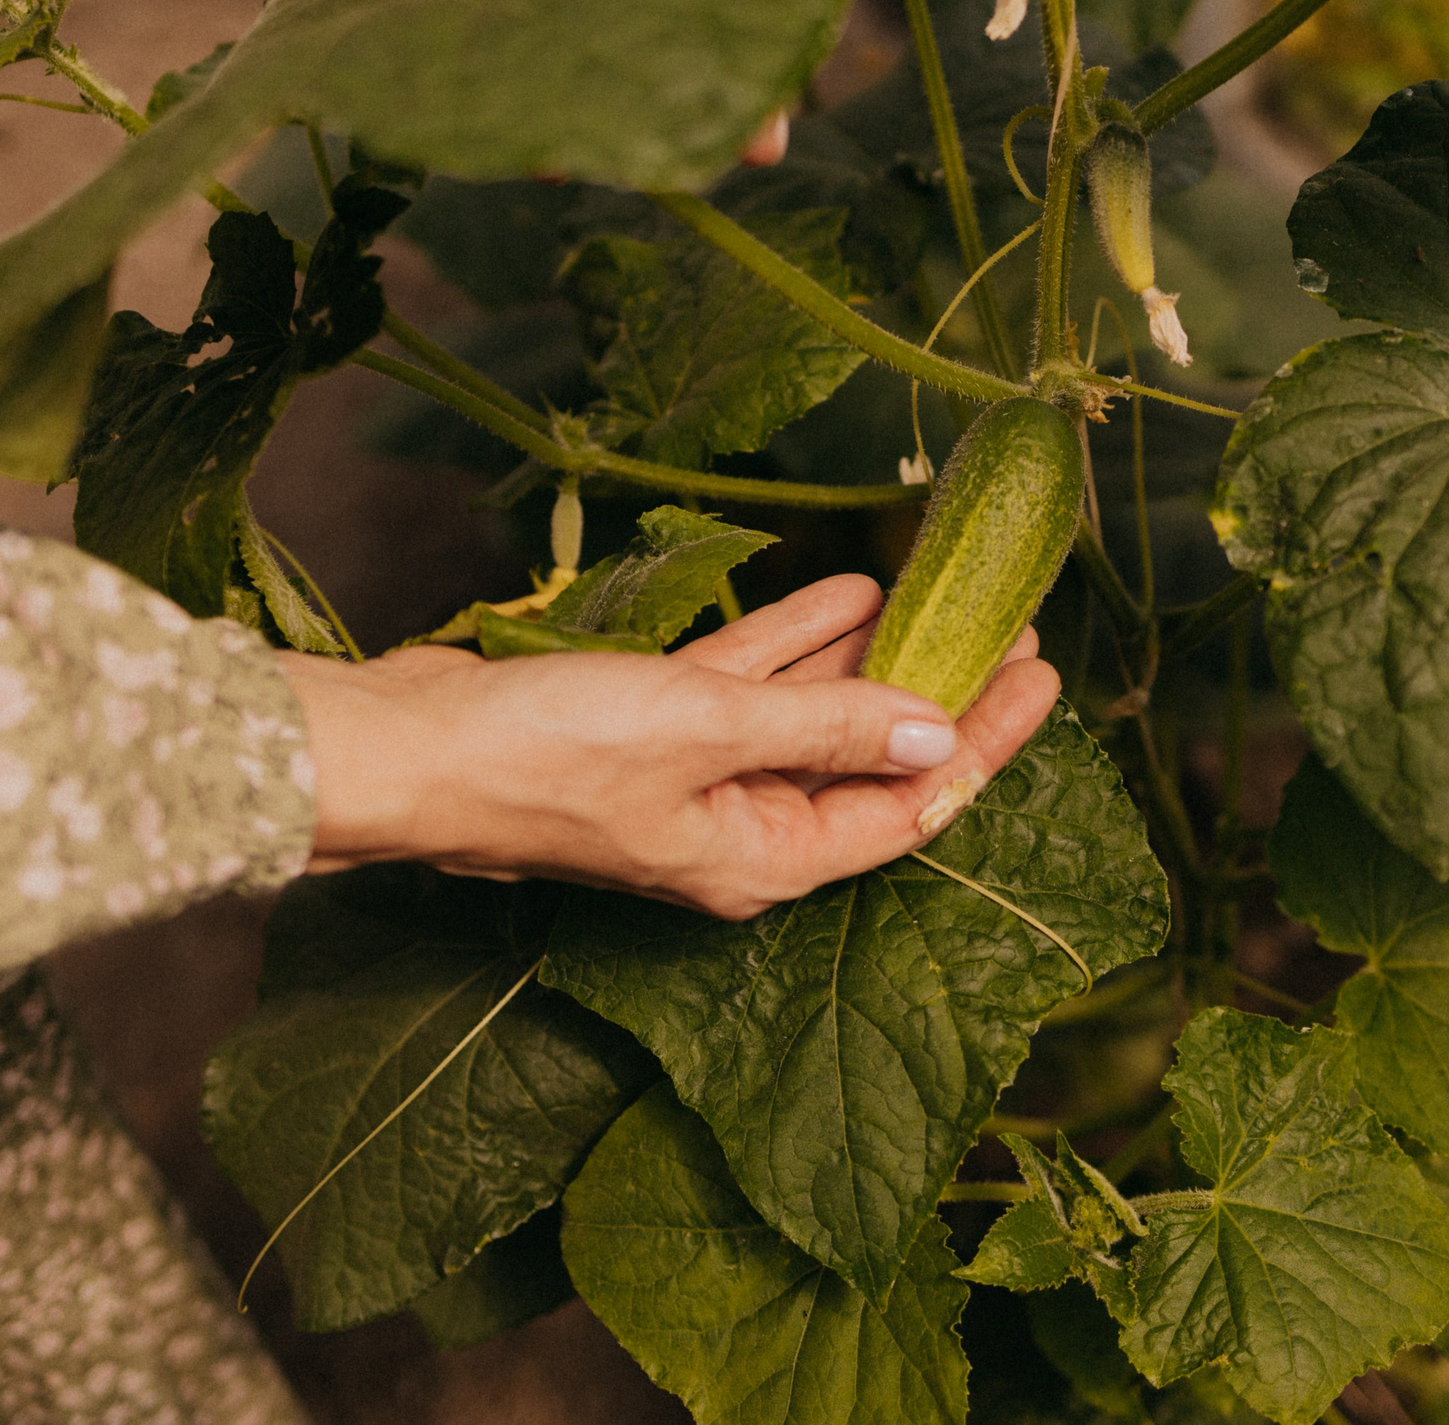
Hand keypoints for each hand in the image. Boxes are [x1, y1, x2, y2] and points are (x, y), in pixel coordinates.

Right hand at [280, 574, 1060, 918]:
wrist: (406, 746)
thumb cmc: (543, 758)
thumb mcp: (706, 732)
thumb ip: (828, 728)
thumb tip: (941, 735)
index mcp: (763, 858)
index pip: (909, 807)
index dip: (985, 744)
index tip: (1042, 676)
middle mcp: (739, 825)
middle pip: (871, 756)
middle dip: (944, 690)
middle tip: (1016, 624)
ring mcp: (694, 774)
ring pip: (812, 710)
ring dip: (875, 654)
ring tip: (950, 594)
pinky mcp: (651, 724)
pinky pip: (749, 681)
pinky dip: (797, 637)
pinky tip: (851, 589)